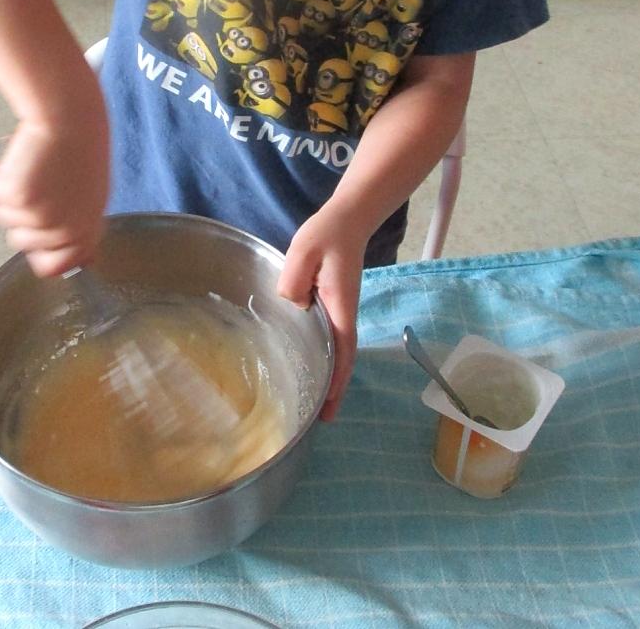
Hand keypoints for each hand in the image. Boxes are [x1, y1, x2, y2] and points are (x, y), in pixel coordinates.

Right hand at [0, 110, 108, 276]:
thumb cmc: (81, 149)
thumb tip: (84, 261)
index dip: (41, 251)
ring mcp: (38, 216)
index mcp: (85, 231)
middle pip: (20, 243)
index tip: (39, 228)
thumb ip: (83, 230)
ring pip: (4, 218)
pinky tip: (22, 161)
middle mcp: (62, 229)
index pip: (54, 267)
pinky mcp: (17, 197)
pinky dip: (1, 178)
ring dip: (12, 196)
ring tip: (34, 169)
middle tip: (40, 185)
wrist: (69, 118)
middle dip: (22, 216)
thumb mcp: (93, 197)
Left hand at [277, 207, 366, 421]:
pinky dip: (327, 358)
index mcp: (339, 307)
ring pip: (338, 351)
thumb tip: (292, 306)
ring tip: (316, 402)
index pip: (341, 351)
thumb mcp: (303, 252)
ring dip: (331, 376)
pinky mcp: (333, 304)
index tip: (328, 407)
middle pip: (343, 359)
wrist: (347, 220)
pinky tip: (312, 362)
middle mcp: (344, 314)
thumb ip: (293, 281)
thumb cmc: (326, 235)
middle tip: (322, 420)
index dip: (336, 380)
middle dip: (335, 389)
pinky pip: (332, 339)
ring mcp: (340, 310)